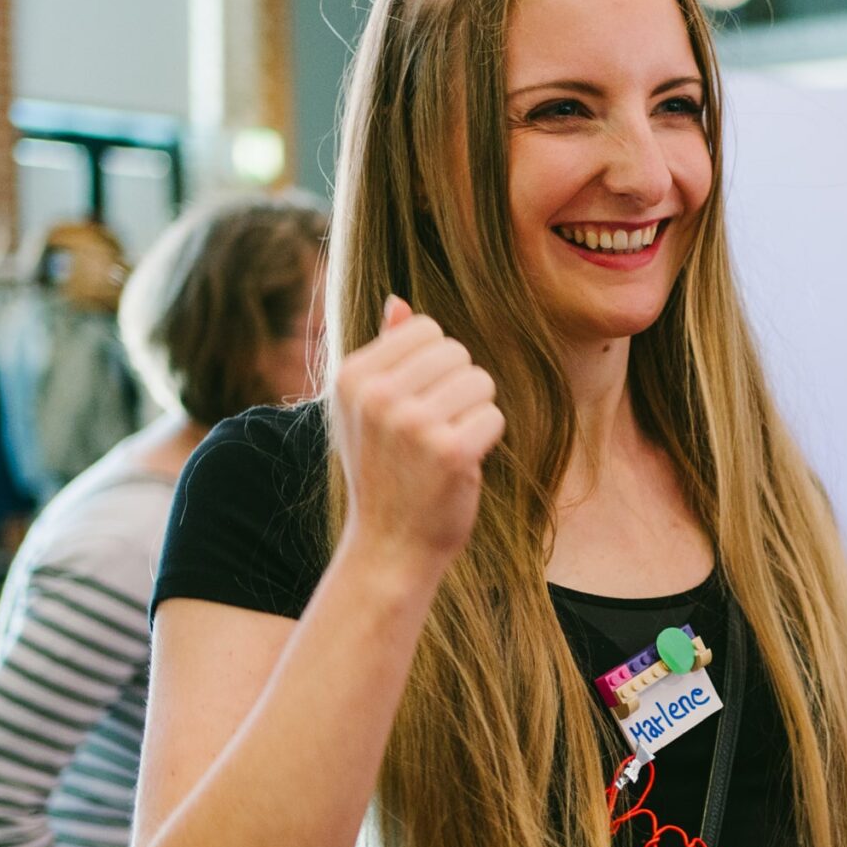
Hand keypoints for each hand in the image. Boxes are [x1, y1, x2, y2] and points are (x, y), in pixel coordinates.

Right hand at [333, 296, 505, 574]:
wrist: (389, 546)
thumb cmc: (383, 472)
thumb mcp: (364, 410)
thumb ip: (384, 353)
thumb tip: (398, 300)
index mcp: (352, 376)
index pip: (426, 329)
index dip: (435, 365)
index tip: (416, 404)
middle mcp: (378, 395)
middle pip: (457, 352)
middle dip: (459, 388)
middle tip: (434, 431)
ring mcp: (412, 424)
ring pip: (481, 382)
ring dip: (474, 413)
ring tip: (445, 446)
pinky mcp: (450, 452)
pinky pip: (494, 416)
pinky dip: (485, 439)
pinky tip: (460, 464)